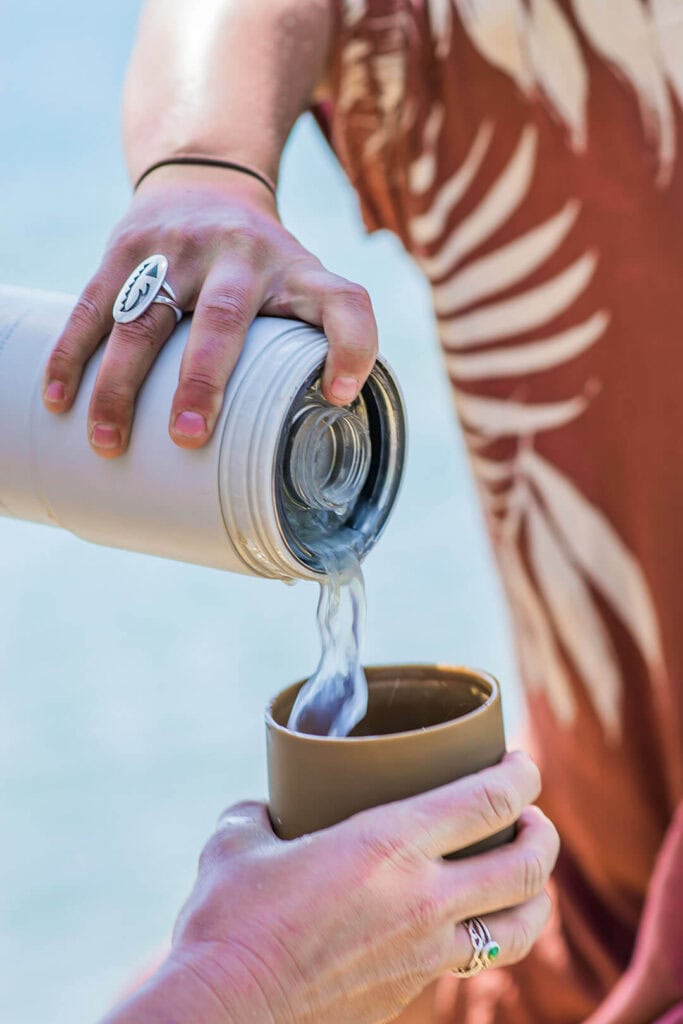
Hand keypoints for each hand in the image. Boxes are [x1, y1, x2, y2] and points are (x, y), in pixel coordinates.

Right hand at [42, 165, 377, 457]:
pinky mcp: (126, 249)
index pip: (341, 303)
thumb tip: (334, 413)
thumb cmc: (264, 266)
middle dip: (202, 380)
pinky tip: (59, 398)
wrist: (206, 183)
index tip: (337, 396)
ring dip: (121, 382)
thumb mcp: (307, 285)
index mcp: (295, 272)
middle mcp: (239, 254)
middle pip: (221, 317)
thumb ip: (328, 337)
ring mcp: (178, 249)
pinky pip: (94, 305)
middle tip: (187, 437)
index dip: (352, 345)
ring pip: (144, 317)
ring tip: (108, 440)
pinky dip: (74, 353)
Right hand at [153, 752, 557, 1023]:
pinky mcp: (412, 991)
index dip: (521, 775)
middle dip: (543, 834)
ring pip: (521, 927)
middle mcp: (423, 899)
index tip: (522, 763)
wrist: (226, 1015)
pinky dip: (491, 936)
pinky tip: (470, 922)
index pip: (488, 801)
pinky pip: (475, 961)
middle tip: (531, 816)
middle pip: (526, 865)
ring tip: (524, 874)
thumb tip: (261, 813)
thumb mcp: (237, 844)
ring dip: (536, 894)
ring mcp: (425, 953)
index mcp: (389, 846)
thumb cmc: (228, 923)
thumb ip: (259, 816)